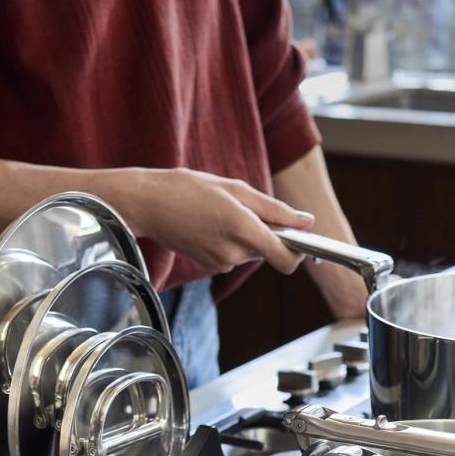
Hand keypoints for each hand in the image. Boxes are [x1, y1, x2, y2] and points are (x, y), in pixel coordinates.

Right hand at [127, 168, 313, 275]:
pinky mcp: (211, 266)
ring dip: (246, 234)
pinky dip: (231, 240)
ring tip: (221, 212)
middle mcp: (235, 254)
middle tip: (245, 208)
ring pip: (251, 252)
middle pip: (269, 251)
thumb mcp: (236, 189)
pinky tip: (211, 223)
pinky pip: (234, 255)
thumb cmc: (188, 189)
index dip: (298, 251)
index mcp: (243, 230)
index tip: (299, 237)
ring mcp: (222, 263)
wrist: (147, 205)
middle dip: (266, 233)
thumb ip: (275, 209)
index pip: (286, 259)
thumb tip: (307, 222)